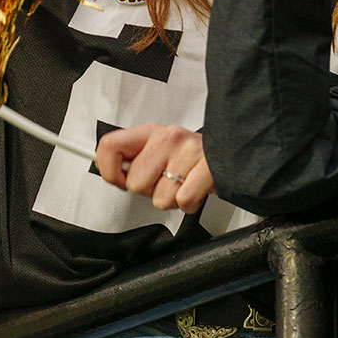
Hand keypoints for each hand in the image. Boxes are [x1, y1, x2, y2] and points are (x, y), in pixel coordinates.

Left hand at [94, 123, 215, 213]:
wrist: (229, 153)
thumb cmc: (190, 156)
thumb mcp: (158, 149)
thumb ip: (133, 159)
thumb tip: (112, 174)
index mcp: (150, 133)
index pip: (109, 146)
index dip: (109, 170)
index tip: (119, 180)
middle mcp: (167, 138)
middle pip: (135, 183)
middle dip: (150, 191)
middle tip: (166, 180)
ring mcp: (187, 152)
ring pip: (159, 199)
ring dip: (172, 199)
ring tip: (183, 184)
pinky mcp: (207, 169)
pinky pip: (183, 201)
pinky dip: (189, 204)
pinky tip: (195, 190)